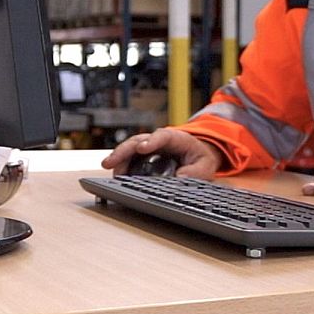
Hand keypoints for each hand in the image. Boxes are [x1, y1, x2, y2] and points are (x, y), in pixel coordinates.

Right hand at [100, 128, 224, 178]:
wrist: (197, 156)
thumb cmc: (200, 158)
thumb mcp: (205, 165)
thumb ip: (195, 171)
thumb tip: (180, 177)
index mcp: (176, 138)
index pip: (162, 136)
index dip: (151, 141)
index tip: (142, 148)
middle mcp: (158, 140)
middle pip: (138, 141)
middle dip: (124, 150)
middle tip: (111, 162)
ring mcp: (148, 146)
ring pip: (129, 149)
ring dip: (118, 158)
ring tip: (108, 169)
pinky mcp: (142, 156)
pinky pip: (129, 158)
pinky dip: (120, 165)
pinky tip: (114, 174)